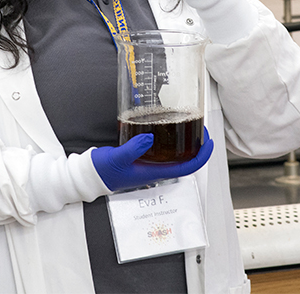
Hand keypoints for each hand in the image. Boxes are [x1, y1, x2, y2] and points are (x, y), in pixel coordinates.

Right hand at [91, 128, 213, 191]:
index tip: (208, 142)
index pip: (187, 167)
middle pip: (186, 160)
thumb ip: (133, 148)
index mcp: (155, 173)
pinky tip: (167, 127)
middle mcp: (156, 169)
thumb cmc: (104, 171)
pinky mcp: (143, 157)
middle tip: (202, 128)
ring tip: (189, 124)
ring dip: (186, 142)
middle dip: (198, 146)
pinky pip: (164, 150)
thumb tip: (150, 138)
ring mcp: (151, 164)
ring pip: (176, 154)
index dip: (201, 156)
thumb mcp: (117, 158)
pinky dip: (171, 139)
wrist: (91, 175)